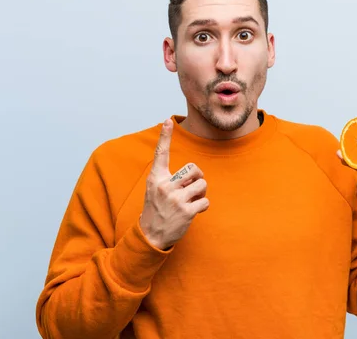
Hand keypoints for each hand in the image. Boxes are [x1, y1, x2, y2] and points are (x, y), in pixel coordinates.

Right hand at [139, 119, 209, 249]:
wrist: (151, 235)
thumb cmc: (156, 209)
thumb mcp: (155, 190)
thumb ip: (169, 179)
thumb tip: (194, 173)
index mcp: (156, 178)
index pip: (161, 153)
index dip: (165, 136)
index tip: (167, 121)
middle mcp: (165, 186)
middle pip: (194, 169)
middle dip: (198, 177)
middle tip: (193, 187)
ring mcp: (175, 199)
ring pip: (202, 184)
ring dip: (201, 193)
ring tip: (192, 201)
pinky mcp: (186, 211)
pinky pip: (205, 201)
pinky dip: (203, 206)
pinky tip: (194, 211)